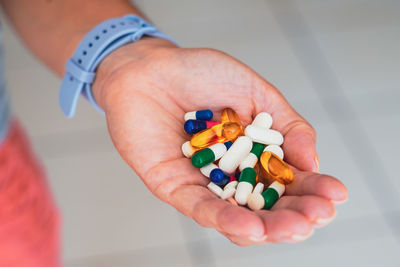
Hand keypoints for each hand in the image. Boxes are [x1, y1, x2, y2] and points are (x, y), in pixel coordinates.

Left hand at [92, 38, 347, 245]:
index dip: (313, 189)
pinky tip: (251, 228)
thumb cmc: (201, 75)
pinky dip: (226, 219)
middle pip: (266, 206)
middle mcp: (231, 175)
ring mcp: (204, 184)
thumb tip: (313, 162)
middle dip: (295, 215)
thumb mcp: (255, 92)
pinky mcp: (174, 187)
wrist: (150, 68)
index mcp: (254, 155)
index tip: (336, 194)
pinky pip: (201, 208)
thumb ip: (287, 125)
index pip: (288, 180)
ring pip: (238, 216)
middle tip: (318, 215)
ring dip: (267, 227)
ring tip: (294, 227)